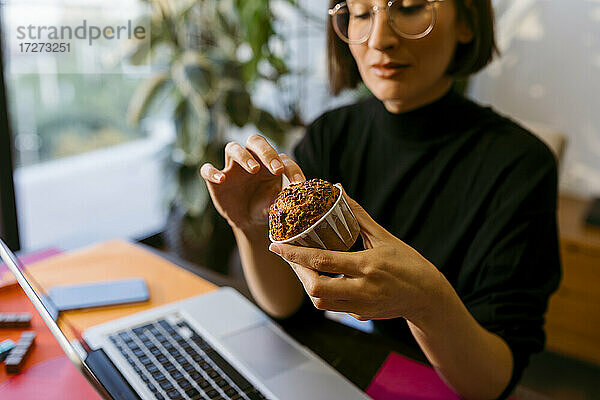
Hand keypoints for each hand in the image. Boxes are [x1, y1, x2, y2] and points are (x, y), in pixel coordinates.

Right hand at [200, 134, 305, 232]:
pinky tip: (222, 179)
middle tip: (276, 169)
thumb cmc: (266, 205)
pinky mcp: (215, 180)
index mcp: (270, 162)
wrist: (249, 221)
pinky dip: (212, 171)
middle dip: (266, 152)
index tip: (298, 184)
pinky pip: (208, 169)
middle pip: (255, 141)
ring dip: (243, 156)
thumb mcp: (278, 203)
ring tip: (254, 169)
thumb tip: (296, 195)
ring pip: (232, 148)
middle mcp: (251, 159)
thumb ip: (285, 197)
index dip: (291, 169)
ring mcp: (232, 168)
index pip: (281, 157)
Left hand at [268, 187, 445, 322]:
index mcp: (367, 265)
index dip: (295, 255)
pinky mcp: (361, 315)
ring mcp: (361, 306)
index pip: (322, 261)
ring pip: (321, 302)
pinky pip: (334, 306)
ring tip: (303, 266)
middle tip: (289, 257)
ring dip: (308, 284)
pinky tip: (322, 277)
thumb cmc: (407, 262)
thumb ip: (358, 215)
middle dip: (298, 273)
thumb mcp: (384, 236)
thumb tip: (339, 189)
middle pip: (316, 289)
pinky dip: (324, 293)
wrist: (428, 296)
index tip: (276, 246)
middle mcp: (363, 289)